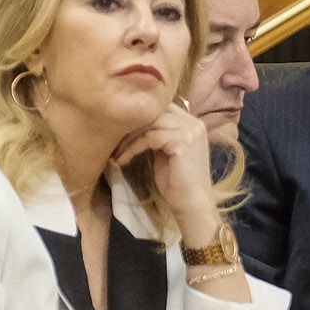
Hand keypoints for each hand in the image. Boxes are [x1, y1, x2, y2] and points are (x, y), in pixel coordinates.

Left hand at [115, 104, 216, 236]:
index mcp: (192, 123)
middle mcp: (194, 123)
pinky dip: (133, 148)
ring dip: (129, 139)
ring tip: (117, 153)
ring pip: (151, 123)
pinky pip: (150, 138)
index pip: (162, 108)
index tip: (120, 134)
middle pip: (155, 112)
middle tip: (114, 144)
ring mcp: (190, 132)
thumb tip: (133, 122)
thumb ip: (158, 134)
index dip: (139, 119)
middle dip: (131, 127)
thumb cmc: (176, 180)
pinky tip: (123, 160)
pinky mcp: (183, 142)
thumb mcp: (166, 151)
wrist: (191, 202)